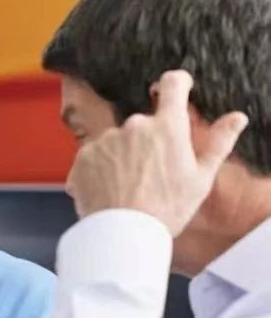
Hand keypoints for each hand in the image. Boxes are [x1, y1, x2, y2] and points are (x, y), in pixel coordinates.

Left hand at [65, 70, 248, 234]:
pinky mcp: (82, 158)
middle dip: (145, 143)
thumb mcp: (201, 178)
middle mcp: (133, 126)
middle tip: (150, 175)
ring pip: (116, 143)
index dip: (177, 83)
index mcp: (166, 126)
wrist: (122, 234)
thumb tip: (236, 117)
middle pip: (142, 125)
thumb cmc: (166, 209)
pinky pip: (93, 159)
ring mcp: (105, 140)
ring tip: (127, 189)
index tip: (178, 87)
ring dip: (120, 158)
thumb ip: (218, 143)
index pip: (173, 85)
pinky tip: (108, 193)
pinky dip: (99, 172)